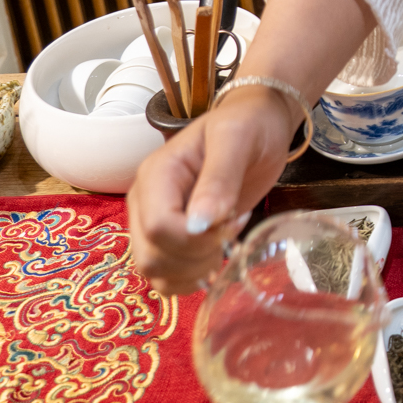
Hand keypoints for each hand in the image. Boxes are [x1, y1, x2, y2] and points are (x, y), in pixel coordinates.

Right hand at [126, 85, 298, 295]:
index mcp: (156, 174)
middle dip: (196, 256)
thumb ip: (218, 178)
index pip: (158, 226)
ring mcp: (153, 222)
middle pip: (151, 256)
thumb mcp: (237, 139)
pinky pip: (164, 277)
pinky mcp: (169, 239)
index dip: (197, 238)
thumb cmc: (249, 125)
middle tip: (231, 231)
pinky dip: (190, 278)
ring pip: (154, 271)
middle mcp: (145, 201)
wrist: (257, 125)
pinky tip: (216, 255)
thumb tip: (199, 224)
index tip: (233, 219)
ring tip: (225, 241)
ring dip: (194, 270)